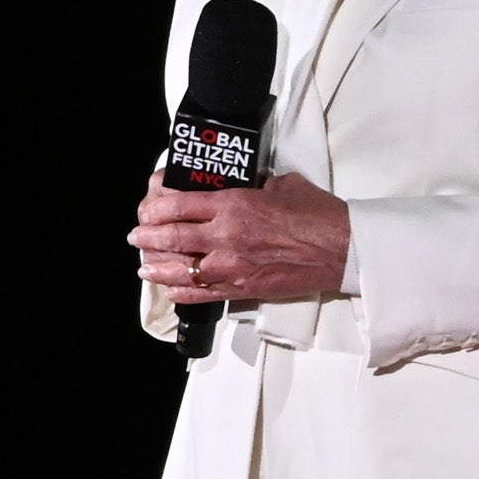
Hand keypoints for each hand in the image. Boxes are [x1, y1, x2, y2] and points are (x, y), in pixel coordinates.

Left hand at [131, 169, 351, 304]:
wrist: (341, 248)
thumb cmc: (318, 215)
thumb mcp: (282, 185)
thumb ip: (255, 187)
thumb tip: (245, 187)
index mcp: (234, 205)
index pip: (179, 204)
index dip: (155, 206)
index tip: (147, 207)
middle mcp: (226, 236)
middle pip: (171, 237)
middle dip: (148, 236)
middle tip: (138, 236)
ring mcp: (232, 266)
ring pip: (180, 269)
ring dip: (157, 267)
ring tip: (145, 265)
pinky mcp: (243, 288)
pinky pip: (202, 294)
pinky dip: (181, 291)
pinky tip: (170, 288)